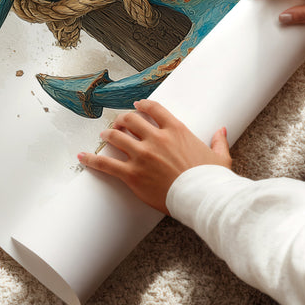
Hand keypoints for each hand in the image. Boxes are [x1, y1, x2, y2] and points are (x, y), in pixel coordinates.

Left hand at [77, 100, 230, 214]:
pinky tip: (82, 156)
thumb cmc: (211, 179)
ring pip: (116, 137)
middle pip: (130, 120)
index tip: (136, 106)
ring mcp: (142, 155)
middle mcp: (156, 138)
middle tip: (118, 123)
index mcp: (176, 130)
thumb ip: (218, 141)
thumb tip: (222, 130)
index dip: (142, 105)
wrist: (203, 198)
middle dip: (122, 119)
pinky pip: (106, 164)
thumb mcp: (219, 157)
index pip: (153, 109)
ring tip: (103, 135)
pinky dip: (92, 159)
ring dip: (107, 134)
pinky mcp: (132, 174)